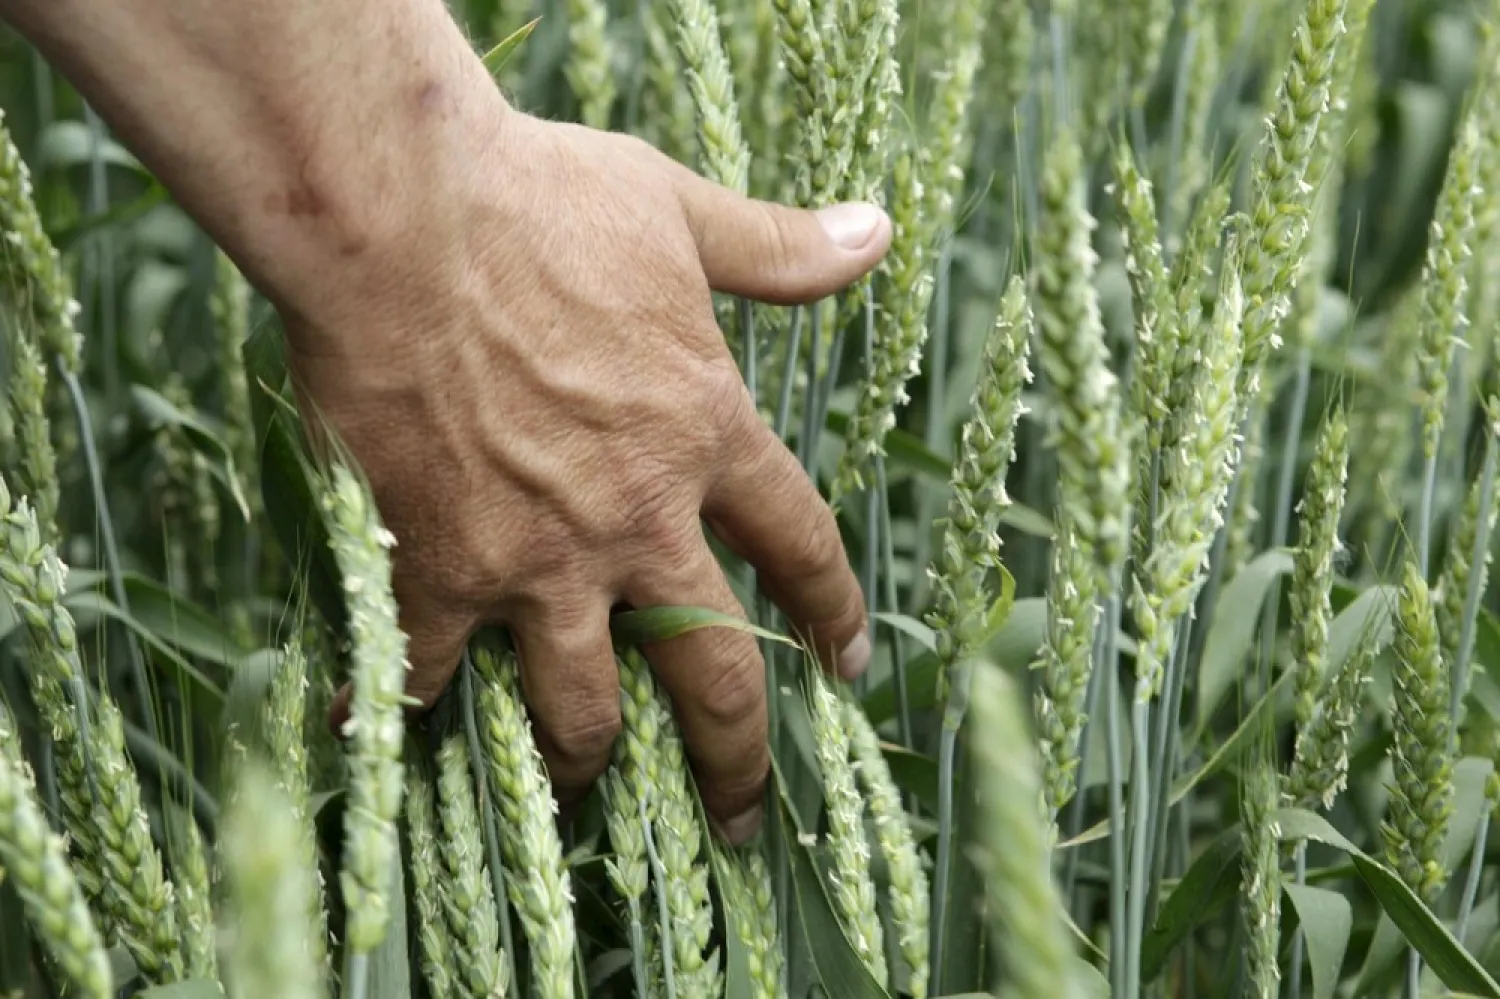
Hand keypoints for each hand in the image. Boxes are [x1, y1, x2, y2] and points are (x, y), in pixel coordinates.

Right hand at [295, 107, 889, 841]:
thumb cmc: (540, 205)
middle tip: (741, 818)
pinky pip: (421, 671)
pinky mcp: (433, 568)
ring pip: (579, 708)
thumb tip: (874, 231)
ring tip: (587, 793)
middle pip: (711, 673)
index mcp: (705, 436)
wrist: (401, 221)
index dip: (833, 612)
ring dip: (586, 761)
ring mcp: (535, 559)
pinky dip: (399, 706)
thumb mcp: (679, 214)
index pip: (800, 548)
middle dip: (733, 760)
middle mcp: (635, 521)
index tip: (851, 664)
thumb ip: (777, 249)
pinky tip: (374, 730)